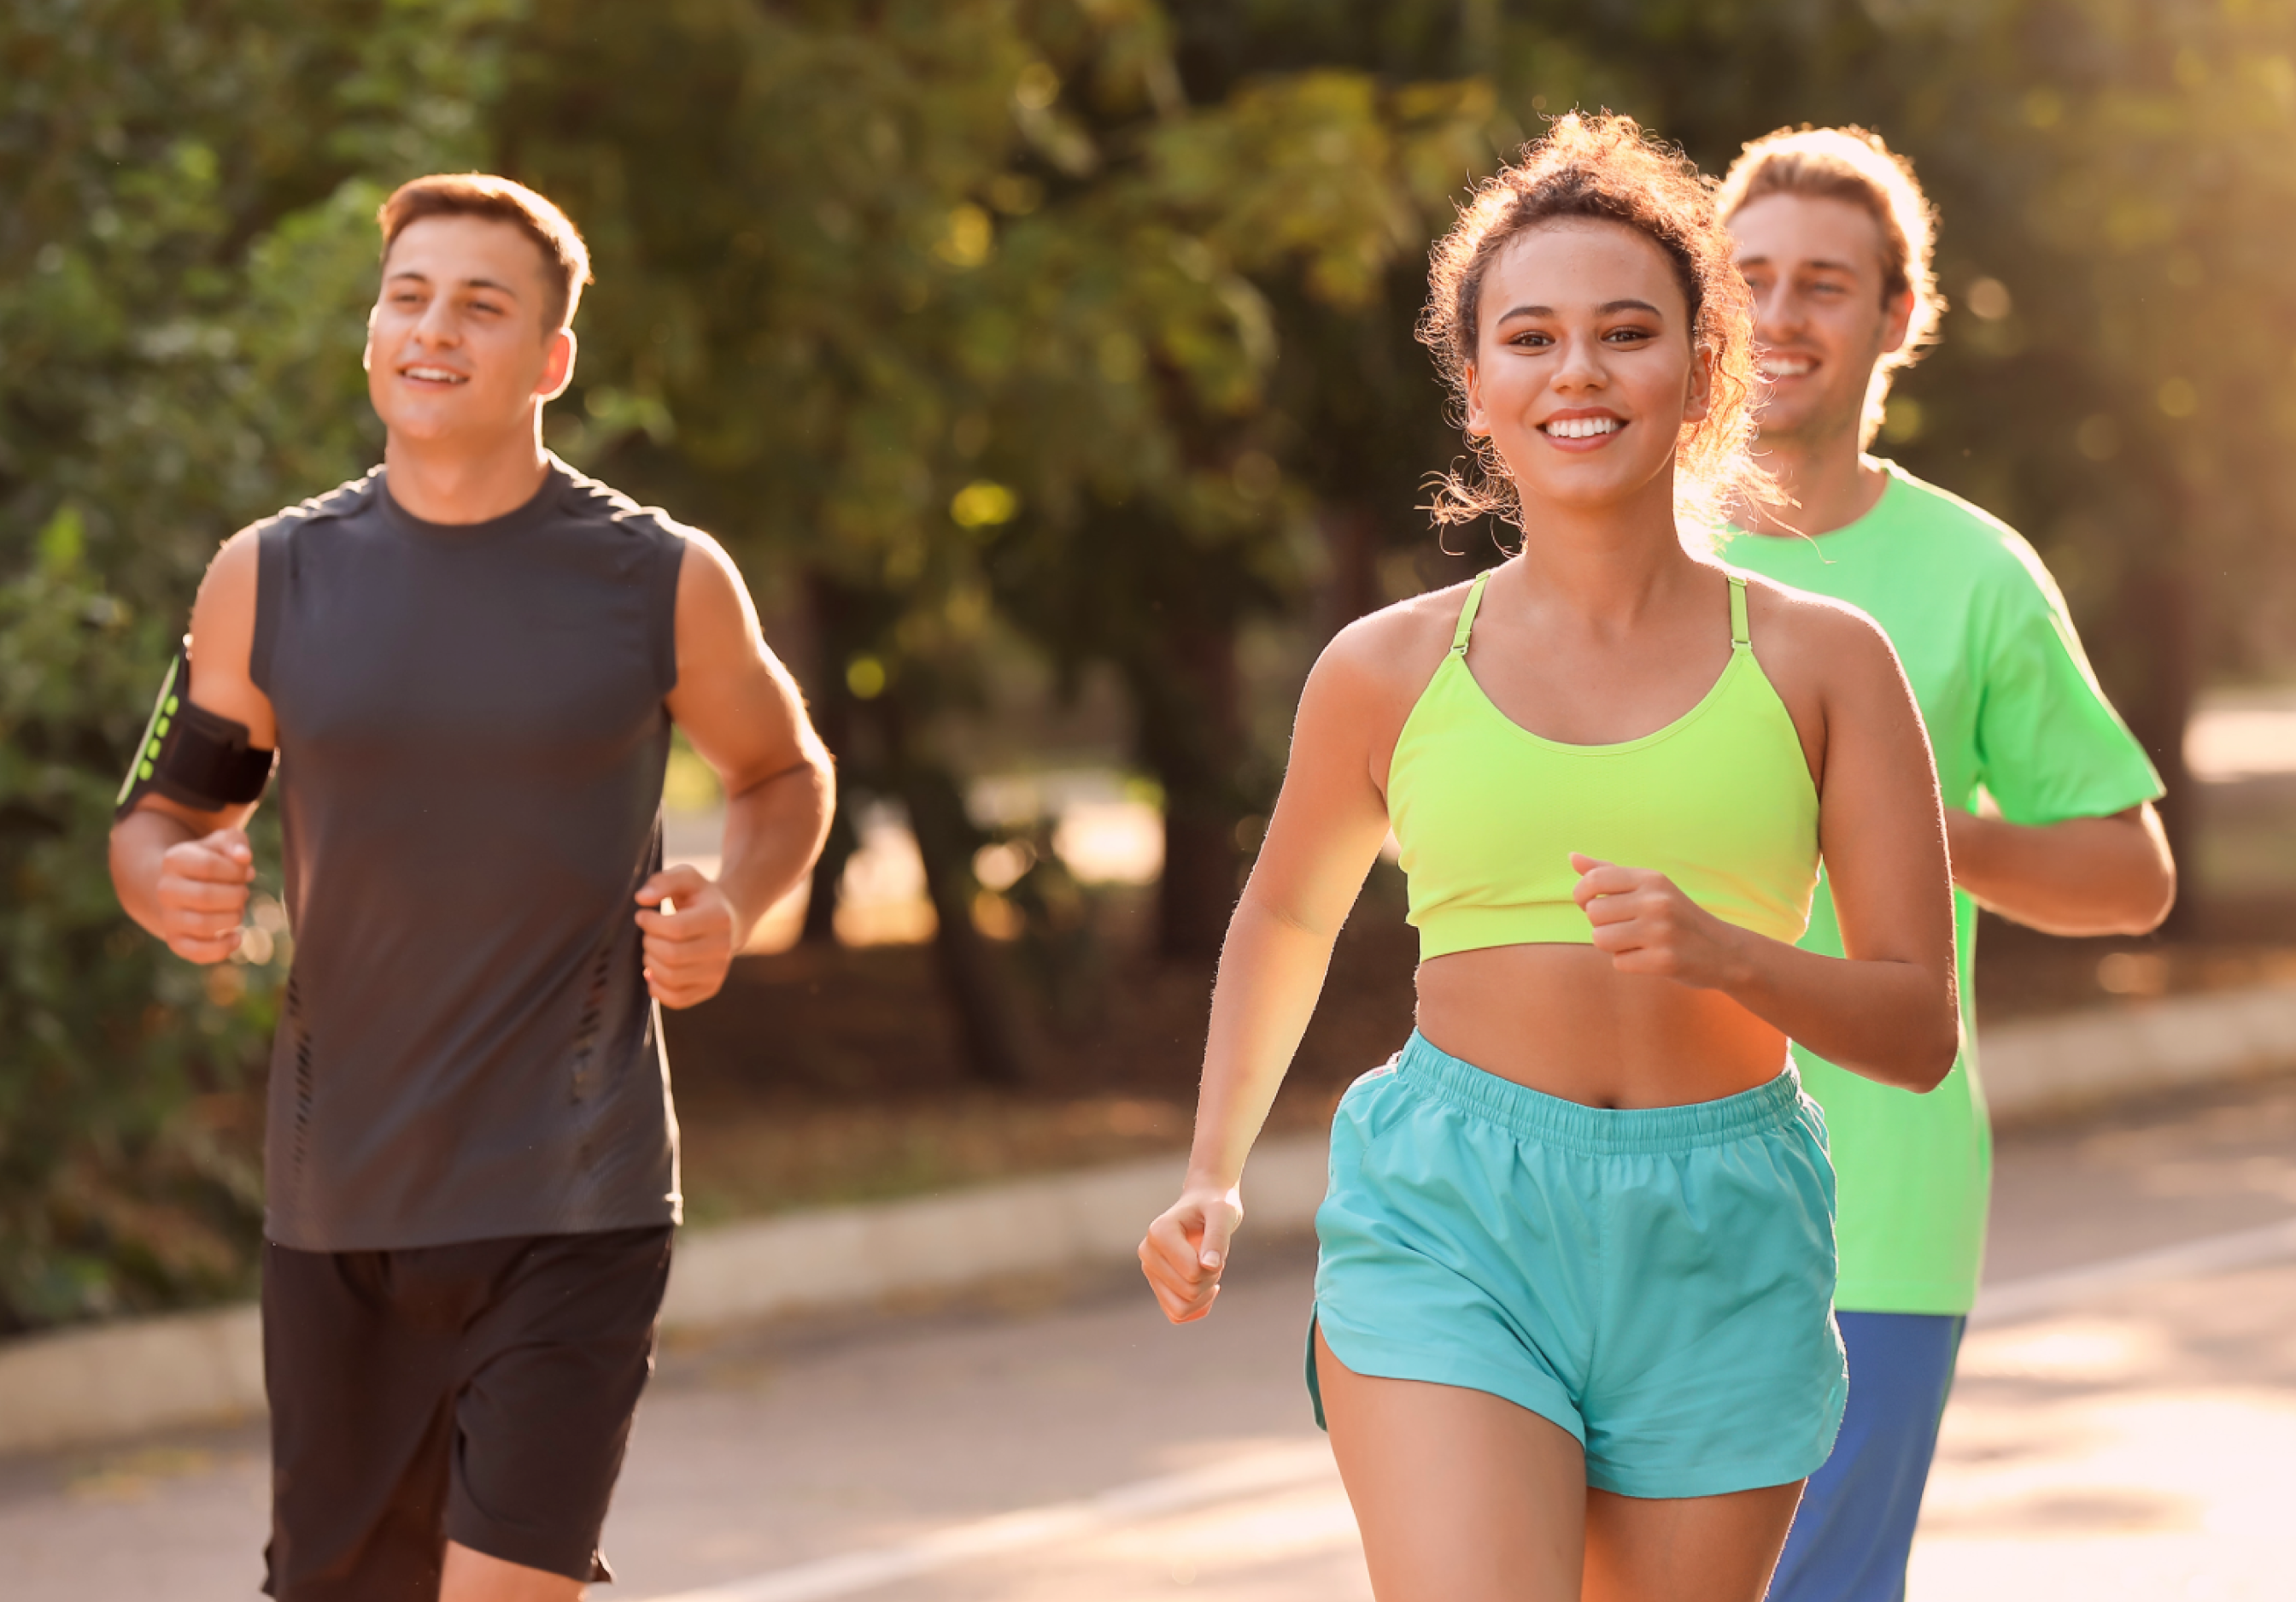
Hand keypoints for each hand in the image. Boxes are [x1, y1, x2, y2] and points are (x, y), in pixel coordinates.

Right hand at [155, 828, 253, 963]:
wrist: (182, 886)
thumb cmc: (212, 861)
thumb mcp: (222, 843)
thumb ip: (234, 842)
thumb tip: (243, 856)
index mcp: (174, 860)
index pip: (210, 866)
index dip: (237, 871)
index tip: (247, 872)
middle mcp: (165, 890)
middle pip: (206, 897)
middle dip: (237, 896)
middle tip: (243, 892)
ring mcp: (168, 917)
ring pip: (202, 925)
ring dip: (232, 918)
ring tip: (237, 910)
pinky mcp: (176, 941)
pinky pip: (196, 952)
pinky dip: (221, 949)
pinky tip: (236, 937)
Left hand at [635, 864, 741, 1008]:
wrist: (727, 921)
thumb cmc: (700, 898)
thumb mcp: (686, 878)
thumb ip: (663, 881)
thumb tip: (642, 899)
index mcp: (719, 918)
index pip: (676, 928)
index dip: (651, 923)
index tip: (642, 916)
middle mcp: (724, 948)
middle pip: (671, 955)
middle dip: (649, 943)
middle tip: (649, 934)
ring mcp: (718, 972)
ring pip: (671, 978)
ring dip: (651, 963)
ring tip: (653, 949)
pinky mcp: (710, 988)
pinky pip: (676, 999)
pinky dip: (657, 987)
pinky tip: (654, 971)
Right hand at [1139, 1183, 1242, 1323]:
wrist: (1205, 1204)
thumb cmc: (1215, 1206)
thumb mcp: (1224, 1214)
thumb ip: (1217, 1238)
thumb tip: (1210, 1266)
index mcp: (1158, 1232)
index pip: (1193, 1272)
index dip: (1214, 1266)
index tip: (1216, 1246)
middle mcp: (1147, 1252)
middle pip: (1188, 1292)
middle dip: (1210, 1279)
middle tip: (1213, 1257)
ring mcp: (1149, 1270)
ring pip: (1180, 1309)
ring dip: (1203, 1295)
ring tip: (1207, 1270)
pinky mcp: (1156, 1284)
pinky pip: (1176, 1315)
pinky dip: (1197, 1308)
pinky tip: (1207, 1288)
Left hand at [1570, 853, 1746, 989]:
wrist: (1724, 950)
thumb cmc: (1676, 916)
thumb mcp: (1649, 887)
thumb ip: (1609, 872)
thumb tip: (1572, 857)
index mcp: (1651, 879)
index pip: (1594, 879)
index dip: (1581, 895)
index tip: (1590, 904)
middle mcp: (1656, 901)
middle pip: (1594, 914)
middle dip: (1602, 925)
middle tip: (1625, 927)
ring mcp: (1661, 931)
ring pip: (1601, 940)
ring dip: (1613, 946)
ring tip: (1637, 942)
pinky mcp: (1664, 961)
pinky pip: (1619, 963)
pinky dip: (1629, 963)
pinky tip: (1649, 957)